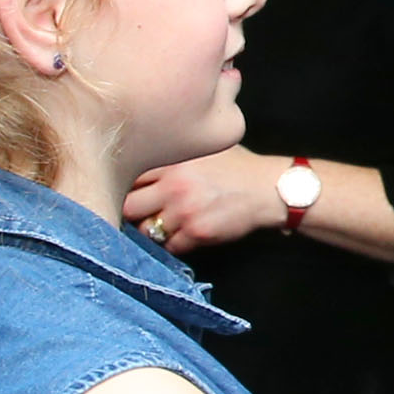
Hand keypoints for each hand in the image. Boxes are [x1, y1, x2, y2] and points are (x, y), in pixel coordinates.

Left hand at [127, 147, 280, 250]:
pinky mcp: (197, 232)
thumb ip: (173, 153)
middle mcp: (173, 185)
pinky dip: (172, 244)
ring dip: (151, 231)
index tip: (128, 191)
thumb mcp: (203, 148)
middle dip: (132, 212)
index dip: (125, 186)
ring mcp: (184, 210)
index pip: (129, 177)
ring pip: (147, 231)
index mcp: (172, 160)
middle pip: (129, 207)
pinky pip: (170, 246)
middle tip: (139, 214)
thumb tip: (142, 159)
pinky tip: (182, 234)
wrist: (268, 189)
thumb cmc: (236, 167)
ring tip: (161, 225)